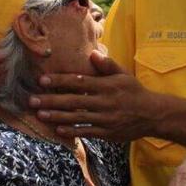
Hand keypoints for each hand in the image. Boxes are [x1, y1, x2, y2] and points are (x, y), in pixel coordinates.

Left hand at [32, 50, 161, 140]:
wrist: (153, 115)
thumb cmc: (135, 91)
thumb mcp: (124, 74)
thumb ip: (107, 64)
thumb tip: (92, 53)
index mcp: (106, 85)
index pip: (79, 82)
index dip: (60, 81)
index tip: (42, 80)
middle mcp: (103, 102)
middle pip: (73, 101)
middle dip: (51, 100)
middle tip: (32, 100)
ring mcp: (104, 119)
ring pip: (76, 117)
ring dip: (56, 116)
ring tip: (40, 114)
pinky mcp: (106, 132)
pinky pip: (86, 131)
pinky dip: (72, 131)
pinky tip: (57, 129)